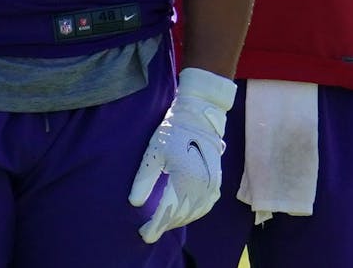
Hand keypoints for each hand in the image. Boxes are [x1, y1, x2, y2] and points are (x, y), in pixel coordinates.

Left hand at [129, 68, 236, 243]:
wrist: (200, 117)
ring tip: (163, 223)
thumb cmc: (173, 132)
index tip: (143, 235)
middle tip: (149, 230)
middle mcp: (202, 183)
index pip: (168, 210)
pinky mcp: (216, 180)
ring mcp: (212, 182)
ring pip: (194, 212)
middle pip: (181, 214)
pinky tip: (184, 214)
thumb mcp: (153, 153)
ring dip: (179, 220)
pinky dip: (194, 213)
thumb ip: (144, 180)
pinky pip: (206, 205)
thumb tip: (135, 203)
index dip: (155, 226)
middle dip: (164, 224)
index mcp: (185, 176)